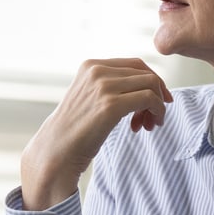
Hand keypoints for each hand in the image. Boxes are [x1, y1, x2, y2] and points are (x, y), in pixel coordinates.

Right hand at [21, 58, 172, 209]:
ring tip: (149, 124)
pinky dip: (157, 111)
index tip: (156, 99)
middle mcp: (97, 70)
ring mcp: (104, 86)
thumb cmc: (76, 128)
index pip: (136, 64)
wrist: (56, 150)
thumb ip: (112, 84)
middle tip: (152, 117)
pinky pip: (149, 99)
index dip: (152, 81)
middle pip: (146, 74)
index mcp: (91, 65)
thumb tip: (149, 82)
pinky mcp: (111, 105)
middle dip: (156, 94)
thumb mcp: (91, 95)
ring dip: (157, 105)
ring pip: (151, 84)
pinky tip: (147, 126)